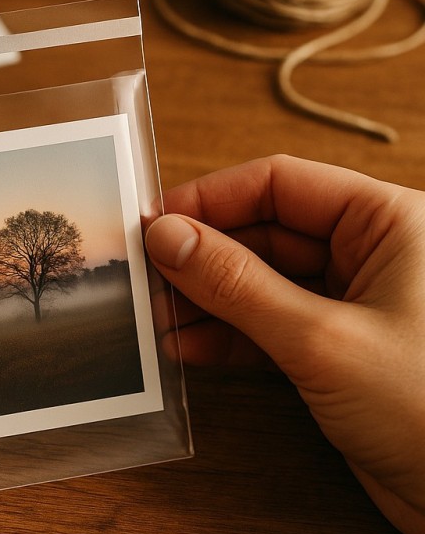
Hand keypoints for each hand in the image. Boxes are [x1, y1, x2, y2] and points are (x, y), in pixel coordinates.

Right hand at [145, 155, 424, 533]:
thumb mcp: (321, 338)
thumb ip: (237, 284)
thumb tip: (167, 236)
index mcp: (387, 222)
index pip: (280, 184)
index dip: (211, 200)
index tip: (154, 224)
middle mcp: (369, 254)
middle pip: (263, 232)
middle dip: (202, 257)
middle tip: (147, 277)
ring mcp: (349, 303)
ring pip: (260, 282)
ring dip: (207, 300)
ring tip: (158, 318)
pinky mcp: (334, 349)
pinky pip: (268, 325)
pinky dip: (227, 335)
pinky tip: (187, 347)